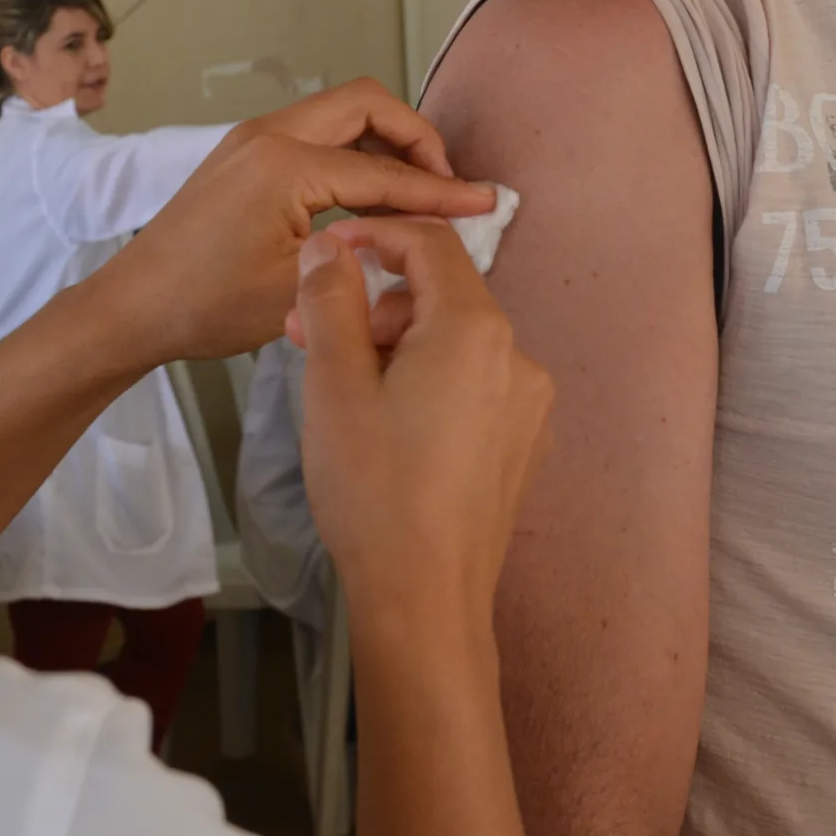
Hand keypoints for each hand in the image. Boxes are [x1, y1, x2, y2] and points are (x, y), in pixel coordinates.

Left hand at [89, 79, 494, 364]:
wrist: (133, 308)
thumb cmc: (207, 306)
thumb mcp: (298, 287)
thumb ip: (366, 251)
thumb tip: (421, 232)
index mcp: (284, 164)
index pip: (383, 170)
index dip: (439, 190)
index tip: (487, 201)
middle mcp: (269, 134)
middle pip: (366, 104)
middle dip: (416, 137)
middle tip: (447, 183)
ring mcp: (252, 139)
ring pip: (340, 113)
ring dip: (385, 140)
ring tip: (419, 189)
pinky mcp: (244, 155)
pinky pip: (315, 134)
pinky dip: (354, 151)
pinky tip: (372, 195)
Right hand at [292, 216, 554, 634]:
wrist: (425, 599)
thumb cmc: (374, 488)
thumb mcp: (334, 383)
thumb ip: (330, 300)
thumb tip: (326, 248)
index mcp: (476, 329)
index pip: (430, 244)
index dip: (373, 235)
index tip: (324, 254)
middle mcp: (518, 356)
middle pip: (441, 296)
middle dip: (374, 306)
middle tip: (308, 336)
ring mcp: (528, 406)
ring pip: (454, 345)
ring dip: (397, 347)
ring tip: (341, 392)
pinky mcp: (523, 446)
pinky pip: (472, 388)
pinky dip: (428, 385)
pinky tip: (387, 427)